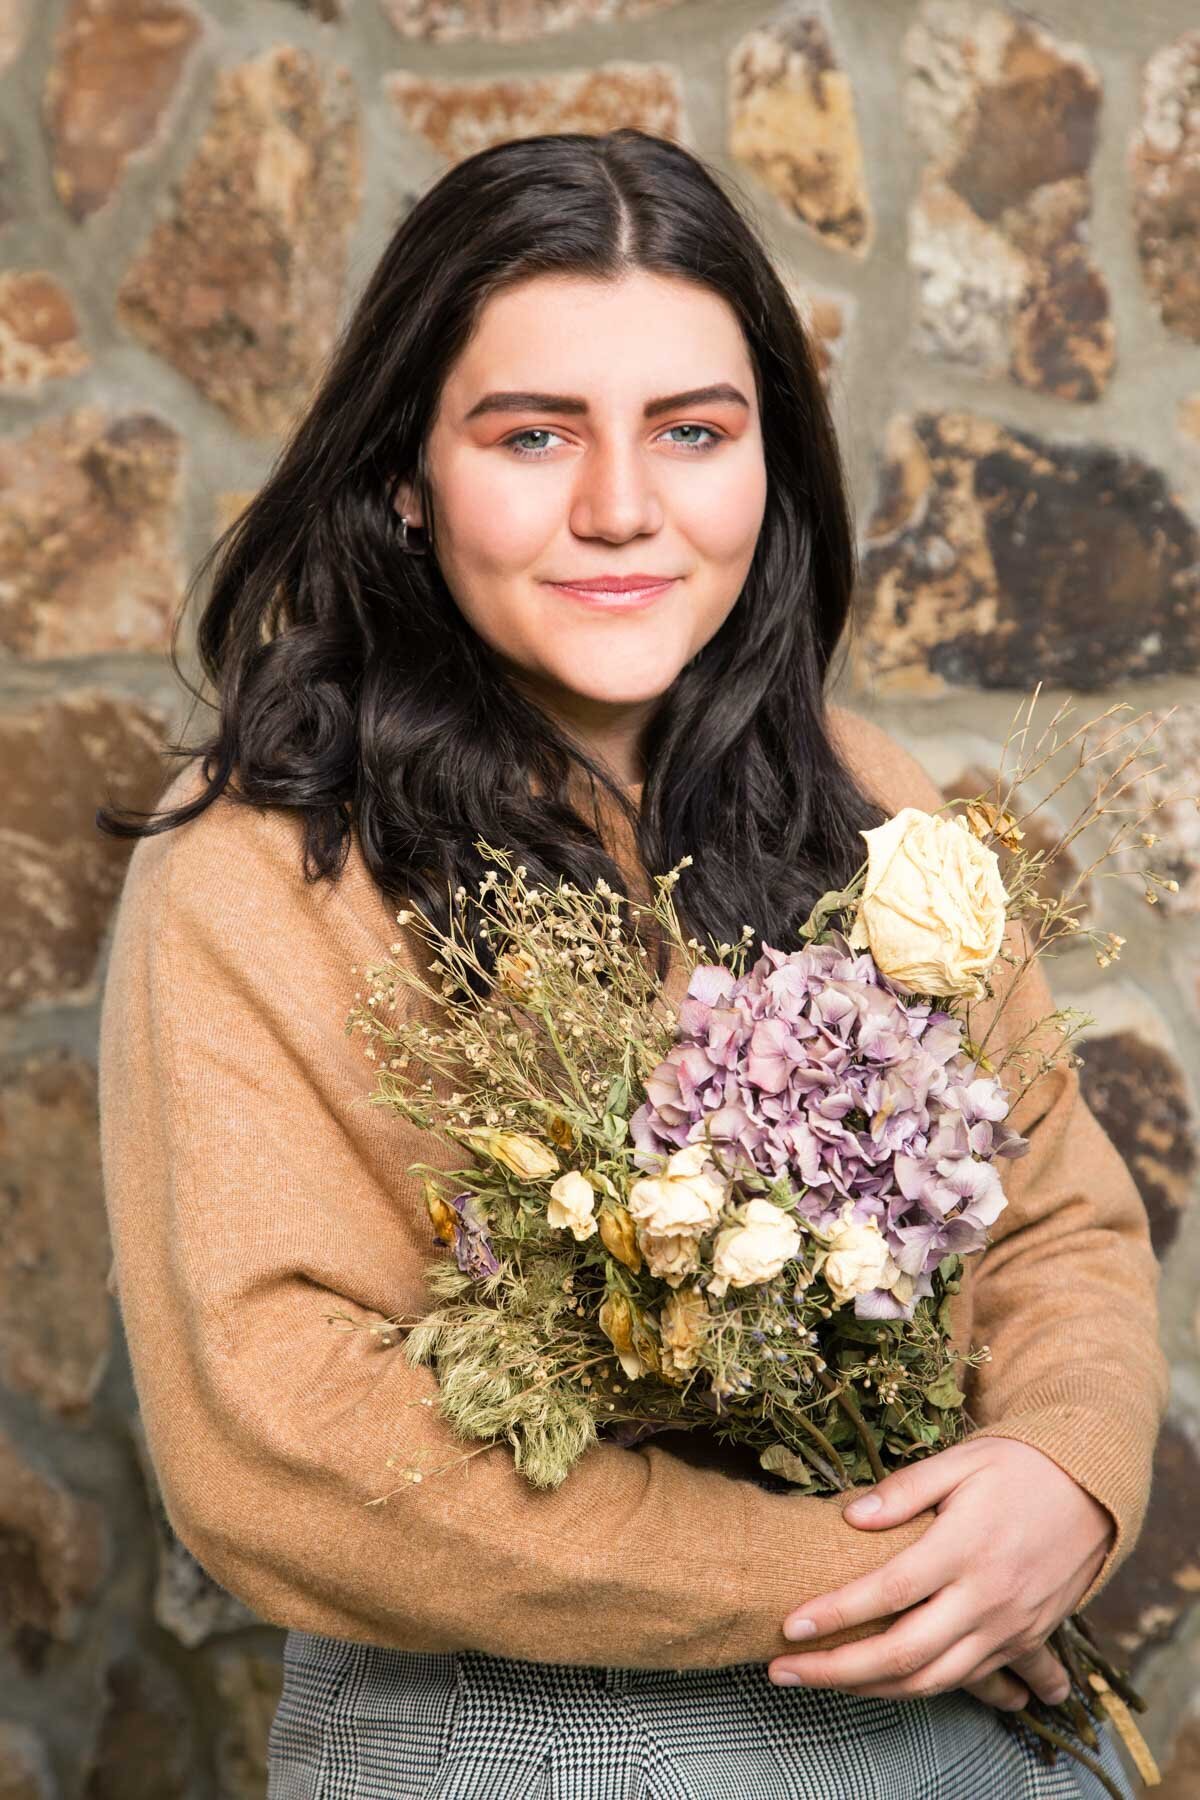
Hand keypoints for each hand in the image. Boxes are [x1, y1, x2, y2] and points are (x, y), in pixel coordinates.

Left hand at [769, 1438, 1114, 1712]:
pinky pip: (967, 1680)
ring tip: (820, 1682)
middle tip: (782, 1670)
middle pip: (904, 1653)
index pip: (889, 1591)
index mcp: (965, 1546)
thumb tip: (851, 1515)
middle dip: (837, 1670)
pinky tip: (881, 1687)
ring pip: (933, 1679)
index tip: (789, 1626)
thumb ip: (906, 1489)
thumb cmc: (1019, 1466)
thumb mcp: (962, 1460)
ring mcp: (1008, 1627)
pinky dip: (920, 1689)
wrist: (1095, 1490)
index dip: (836, 1613)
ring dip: (872, 1690)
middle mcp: (986, 1596)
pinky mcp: (1024, 1641)